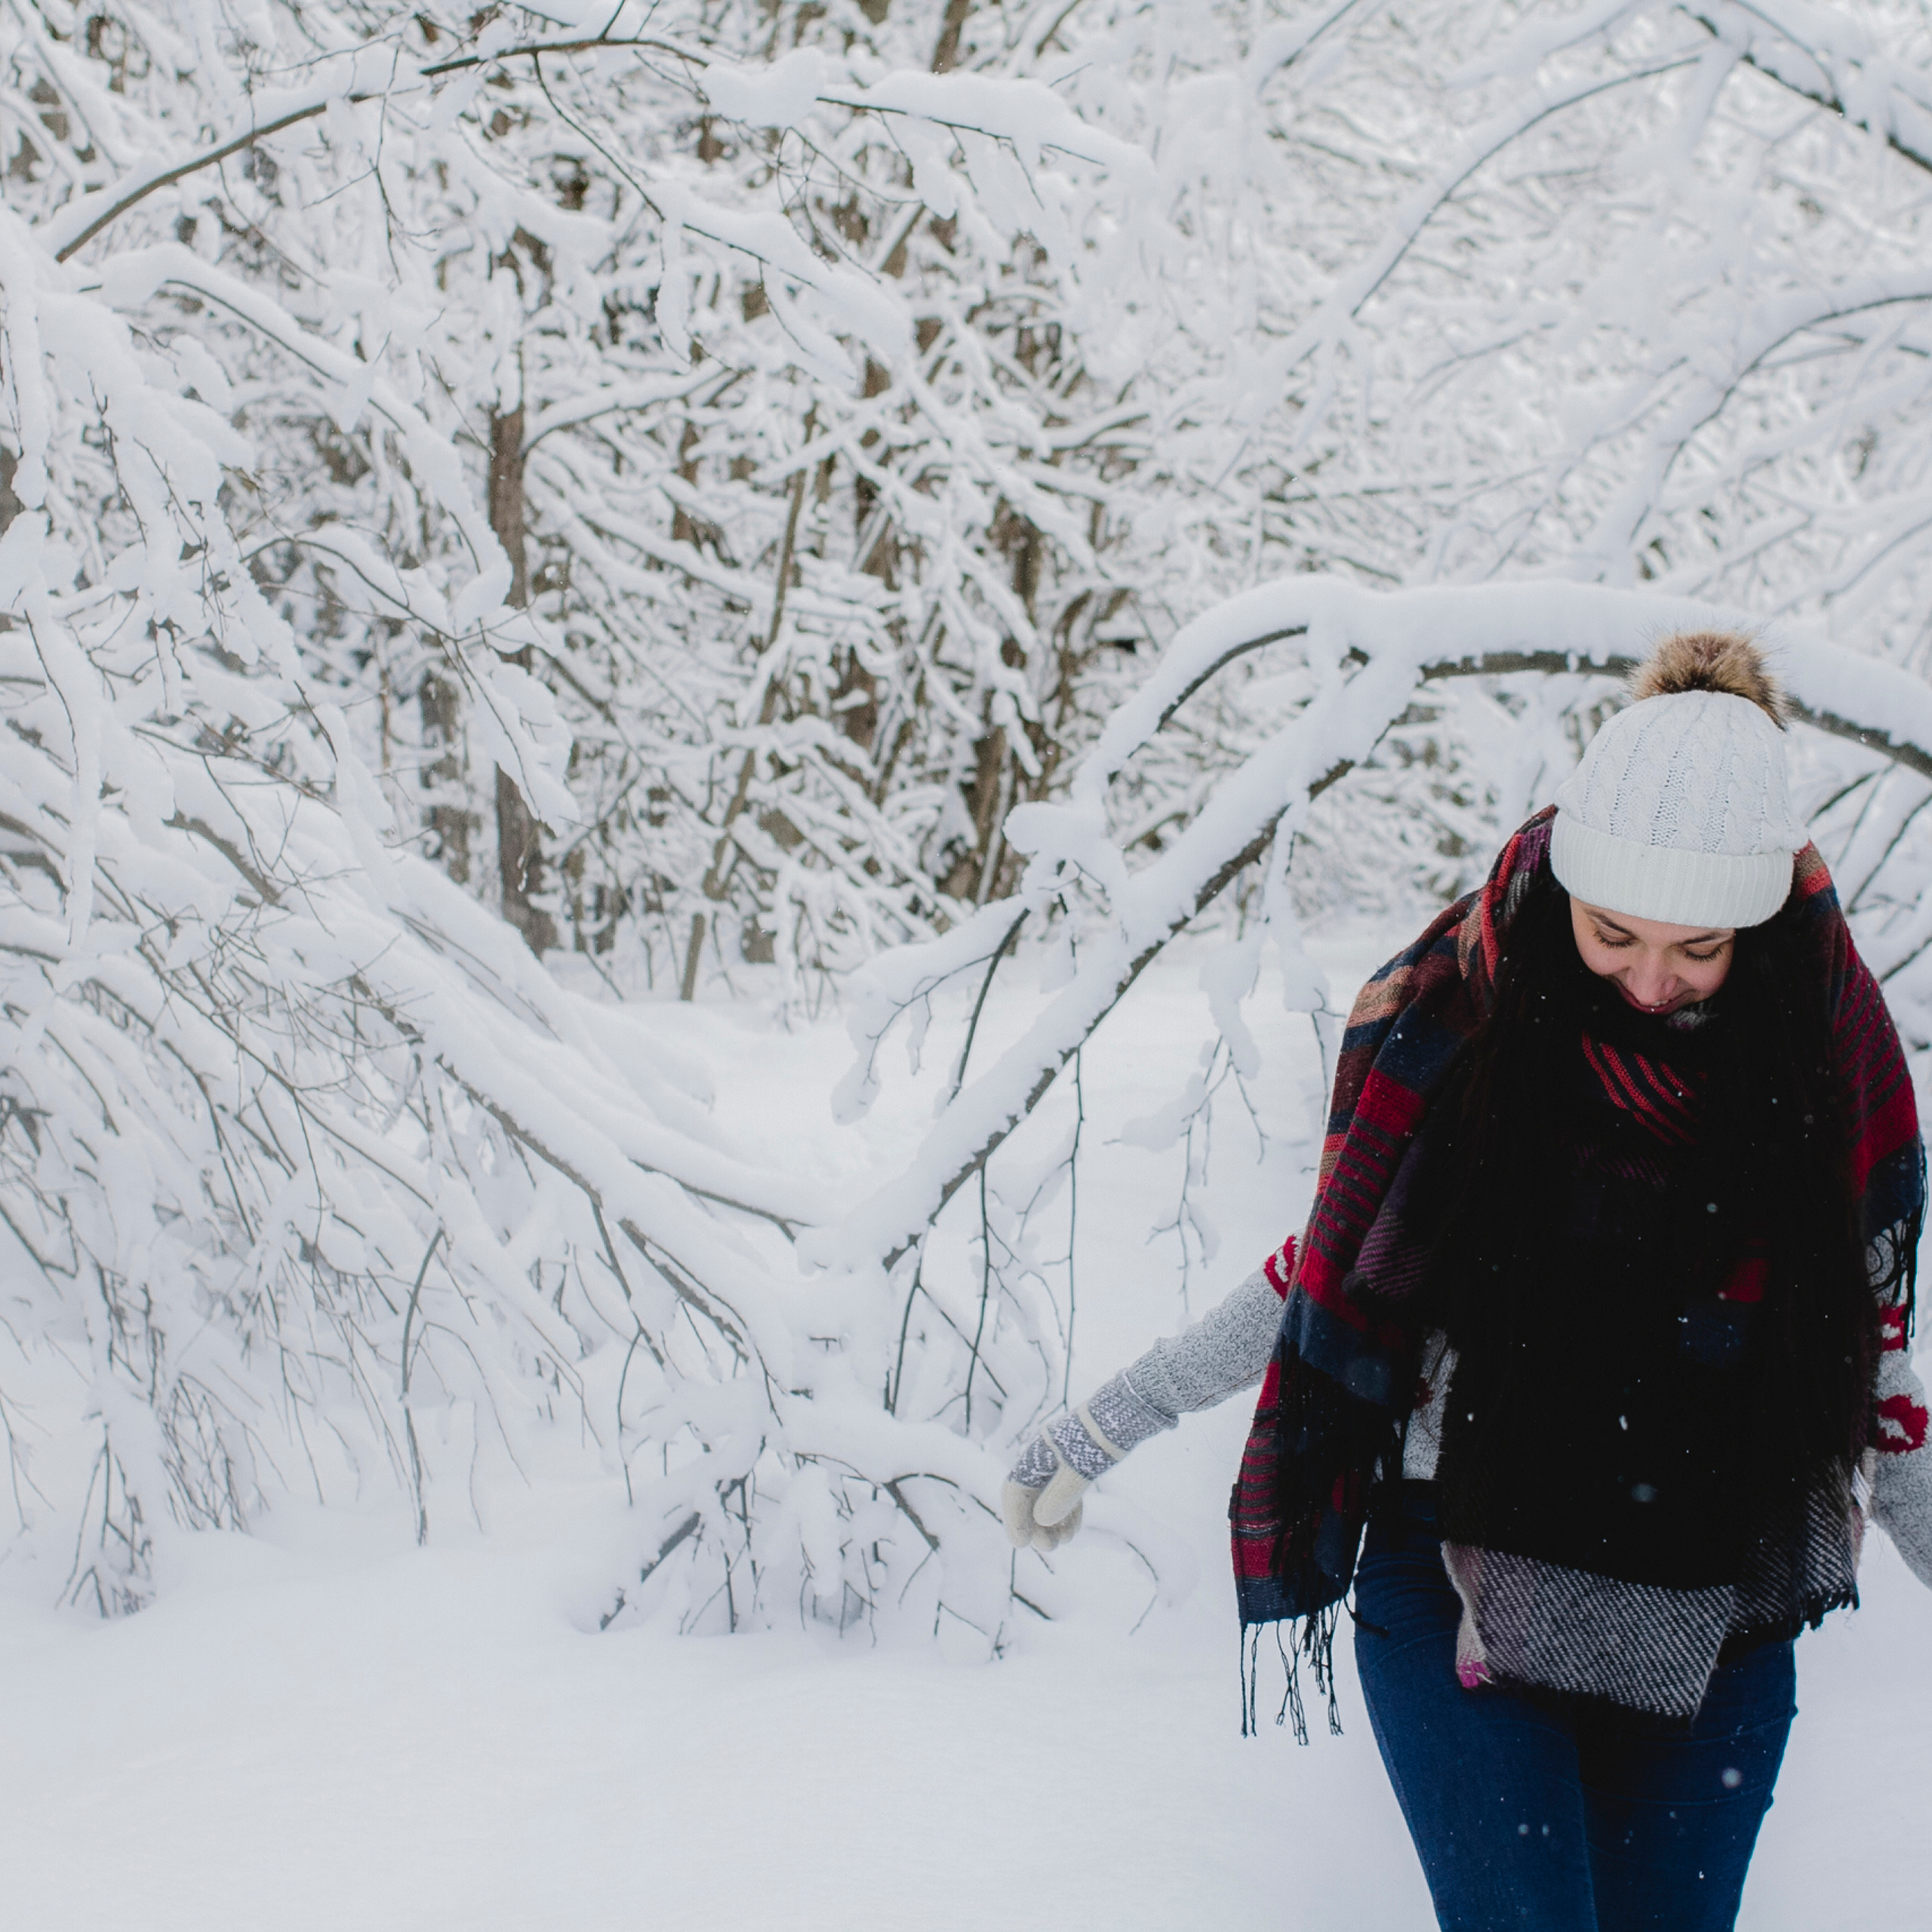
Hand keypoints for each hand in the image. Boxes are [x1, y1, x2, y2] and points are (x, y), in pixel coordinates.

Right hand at [1001, 1432, 1091, 1550]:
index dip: (1015, 1517)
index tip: (1021, 1544)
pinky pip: (1065, 1492)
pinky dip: (1066, 1511)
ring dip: (1052, 1521)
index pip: (1015, 1488)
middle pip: (1031, 1496)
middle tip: (1050, 1548)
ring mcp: (1061, 1460)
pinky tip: (1072, 1529)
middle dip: (1037, 1524)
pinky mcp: (1078, 1462)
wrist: (1127, 1413)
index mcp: (1037, 1452)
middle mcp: (1044, 1456)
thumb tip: (1042, 1521)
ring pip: (1048, 1496)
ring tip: (1063, 1542)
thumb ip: (1061, 1496)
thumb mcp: (1081, 1469)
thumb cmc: (1100, 1438)